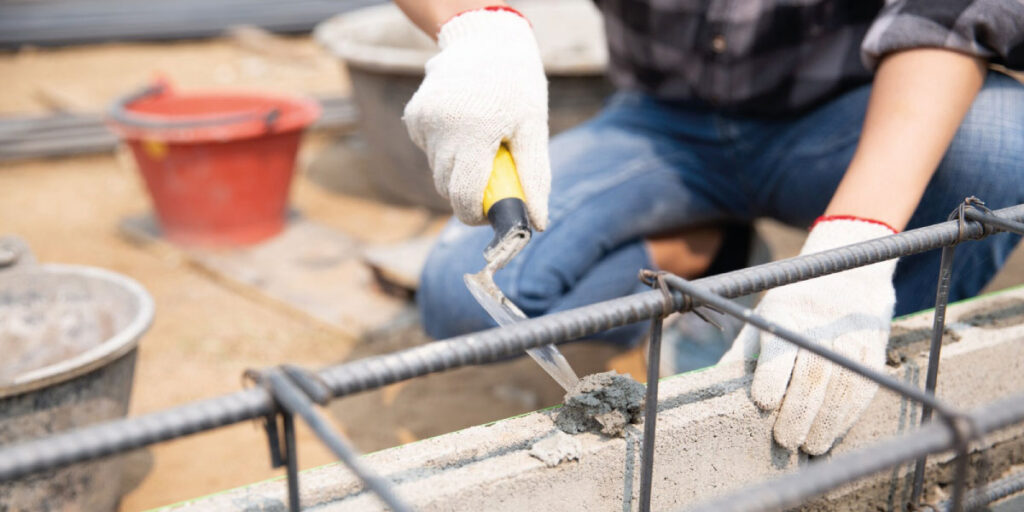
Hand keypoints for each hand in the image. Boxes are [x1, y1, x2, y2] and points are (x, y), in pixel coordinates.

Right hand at [403, 7, 550, 229]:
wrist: (486, 40)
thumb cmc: (517, 87)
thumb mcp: (533, 129)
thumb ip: (534, 178)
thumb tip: (537, 223)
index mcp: (475, 133)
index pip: (463, 196)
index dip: (475, 215)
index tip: (490, 215)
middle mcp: (442, 127)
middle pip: (446, 188)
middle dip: (468, 194)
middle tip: (493, 178)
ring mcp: (424, 121)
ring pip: (437, 170)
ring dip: (457, 169)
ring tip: (480, 143)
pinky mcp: (414, 116)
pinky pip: (429, 150)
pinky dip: (445, 149)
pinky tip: (463, 126)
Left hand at [721, 217, 897, 454]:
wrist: (849, 275)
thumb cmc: (791, 307)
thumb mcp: (762, 319)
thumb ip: (743, 354)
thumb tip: (713, 390)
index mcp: (786, 312)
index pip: (780, 348)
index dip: (772, 377)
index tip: (764, 403)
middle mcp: (821, 323)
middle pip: (813, 373)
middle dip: (799, 412)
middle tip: (786, 441)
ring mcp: (851, 336)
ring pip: (842, 385)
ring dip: (827, 422)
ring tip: (810, 446)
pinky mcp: (873, 349)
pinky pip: (863, 387)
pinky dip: (849, 416)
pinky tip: (833, 433)